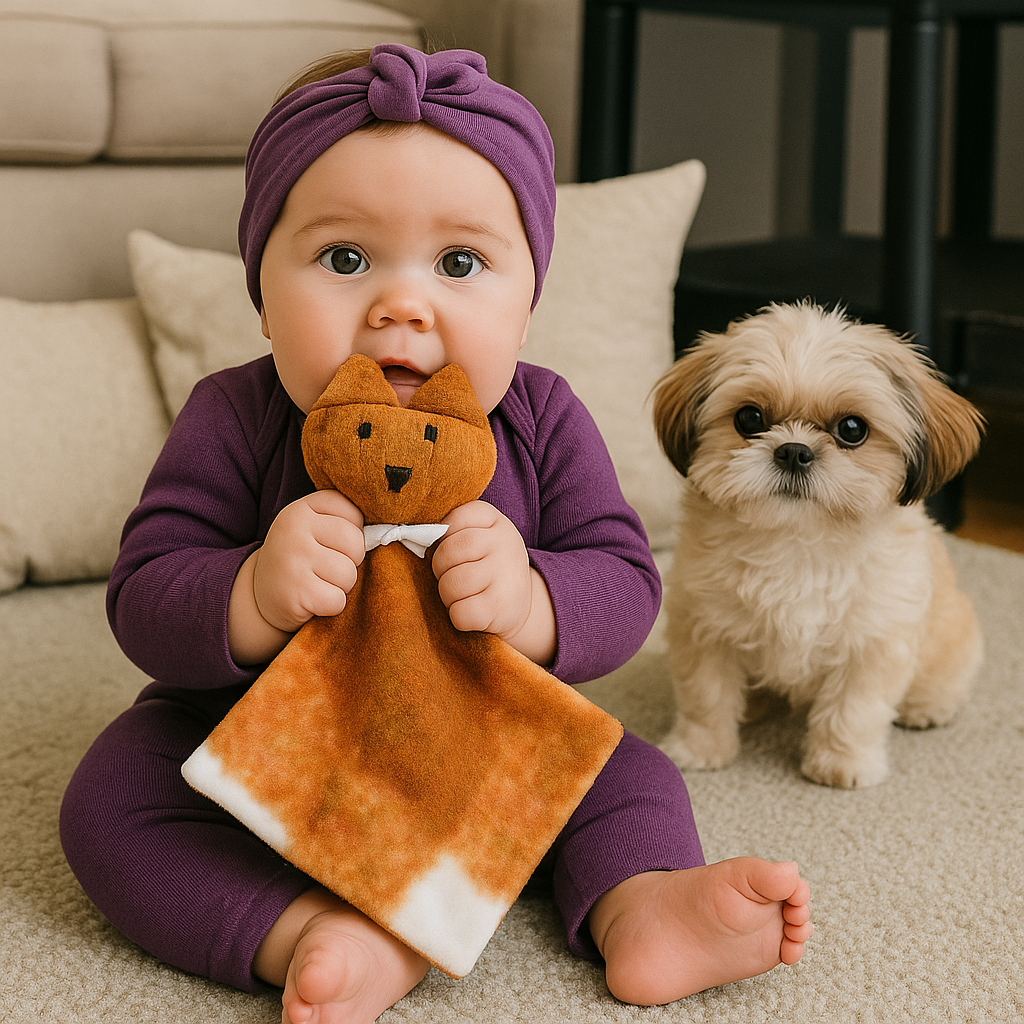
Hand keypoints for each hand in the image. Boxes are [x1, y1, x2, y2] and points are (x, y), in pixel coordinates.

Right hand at [252, 490, 364, 633]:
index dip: (352, 536)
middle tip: (326, 569)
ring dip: (341, 587)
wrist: (260, 594)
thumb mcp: (313, 527)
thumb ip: (344, 521)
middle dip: (350, 563)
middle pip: (356, 545)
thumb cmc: (301, 558)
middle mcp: (294, 528)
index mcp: (303, 507)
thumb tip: (388, 530)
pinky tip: (313, 600)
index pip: (355, 515)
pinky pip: (337, 600)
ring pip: (348, 574)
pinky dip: (331, 606)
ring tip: (318, 584)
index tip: (331, 544)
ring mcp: (292, 559)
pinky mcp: (295, 592)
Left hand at [432, 501, 555, 664]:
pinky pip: (459, 612)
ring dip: (447, 596)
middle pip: (449, 551)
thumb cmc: (487, 569)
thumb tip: (411, 535)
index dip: (442, 538)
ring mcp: (505, 576)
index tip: (453, 552)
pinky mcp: (500, 607)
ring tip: (461, 596)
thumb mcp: (481, 539)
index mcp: (497, 522)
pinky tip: (470, 612)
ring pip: (451, 584)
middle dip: (440, 569)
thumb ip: (453, 532)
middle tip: (451, 577)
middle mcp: (505, 544)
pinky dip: (457, 616)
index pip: (455, 518)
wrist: (520, 607)